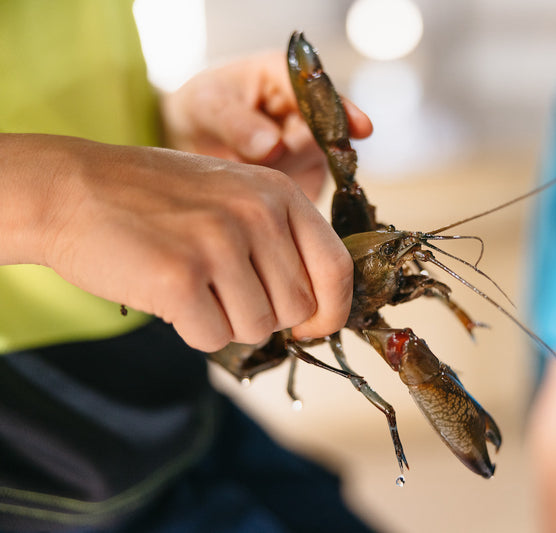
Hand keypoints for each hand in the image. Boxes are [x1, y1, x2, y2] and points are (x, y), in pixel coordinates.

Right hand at [0, 134, 352, 351]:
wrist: (72, 188)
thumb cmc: (158, 200)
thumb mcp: (236, 196)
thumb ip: (282, 241)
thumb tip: (319, 310)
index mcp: (281, 193)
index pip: (336, 269)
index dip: (331, 310)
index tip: (310, 326)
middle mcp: (258, 214)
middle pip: (296, 309)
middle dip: (264, 315)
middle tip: (220, 289)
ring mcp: (220, 243)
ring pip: (257, 329)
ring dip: (225, 322)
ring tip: (192, 283)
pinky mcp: (180, 277)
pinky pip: (212, 338)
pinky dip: (192, 330)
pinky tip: (168, 294)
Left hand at [160, 51, 372, 200]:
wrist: (191, 140)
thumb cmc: (202, 109)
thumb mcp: (207, 107)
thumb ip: (237, 124)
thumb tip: (274, 147)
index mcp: (287, 77)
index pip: (323, 92)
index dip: (343, 110)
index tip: (362, 128)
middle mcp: (309, 111)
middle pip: (321, 135)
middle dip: (289, 151)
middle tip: (252, 156)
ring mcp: (313, 146)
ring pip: (313, 166)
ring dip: (282, 173)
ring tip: (246, 165)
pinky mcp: (309, 177)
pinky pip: (308, 192)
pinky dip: (287, 197)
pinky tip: (264, 190)